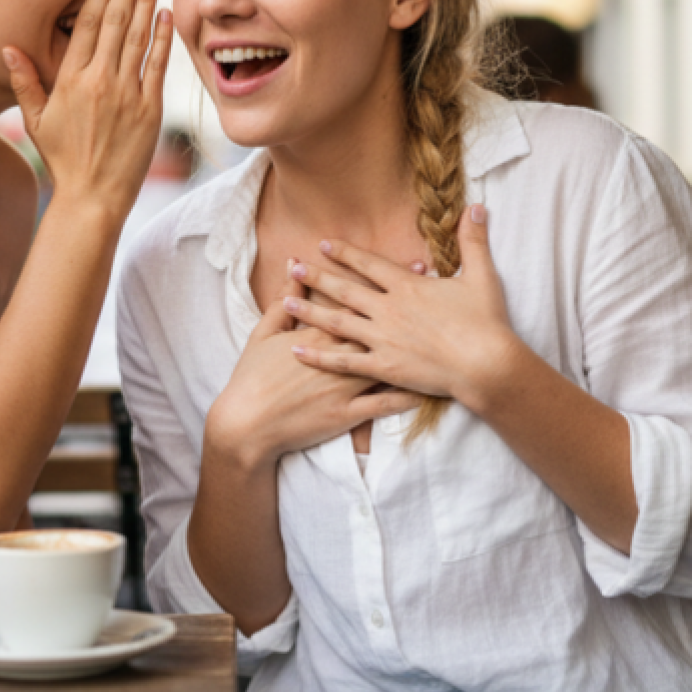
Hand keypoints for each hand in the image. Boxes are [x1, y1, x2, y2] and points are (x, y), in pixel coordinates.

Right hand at [1, 0, 171, 217]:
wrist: (93, 198)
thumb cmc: (63, 160)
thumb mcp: (35, 120)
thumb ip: (24, 81)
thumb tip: (7, 47)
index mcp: (70, 80)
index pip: (86, 25)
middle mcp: (99, 81)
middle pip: (115, 22)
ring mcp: (127, 94)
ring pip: (138, 37)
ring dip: (147, 1)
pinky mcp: (150, 110)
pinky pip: (157, 66)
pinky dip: (162, 38)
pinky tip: (165, 14)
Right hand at [205, 268, 424, 468]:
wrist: (247, 424)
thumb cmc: (252, 377)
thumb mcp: (264, 334)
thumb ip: (283, 300)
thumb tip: (293, 267)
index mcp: (318, 333)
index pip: (359, 301)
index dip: (389, 284)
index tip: (412, 267)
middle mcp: (338, 356)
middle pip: (381, 326)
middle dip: (413, 308)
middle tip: (441, 292)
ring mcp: (346, 386)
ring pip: (389, 364)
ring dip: (417, 349)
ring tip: (443, 335)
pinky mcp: (348, 414)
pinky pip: (385, 405)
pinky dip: (409, 396)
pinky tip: (432, 389)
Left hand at [283, 204, 523, 404]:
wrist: (487, 365)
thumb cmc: (486, 323)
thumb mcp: (482, 277)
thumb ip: (473, 241)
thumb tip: (476, 206)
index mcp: (408, 287)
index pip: (369, 265)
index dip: (345, 254)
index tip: (324, 244)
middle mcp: (389, 309)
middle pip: (345, 290)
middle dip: (317, 278)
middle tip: (292, 267)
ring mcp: (383, 339)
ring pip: (337, 323)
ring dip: (309, 312)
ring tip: (285, 303)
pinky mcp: (384, 367)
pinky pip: (343, 362)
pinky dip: (318, 356)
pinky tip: (296, 351)